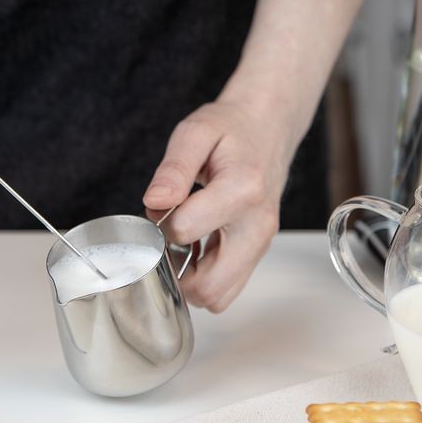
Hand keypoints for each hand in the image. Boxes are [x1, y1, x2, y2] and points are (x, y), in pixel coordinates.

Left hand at [143, 94, 296, 312]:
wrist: (267, 126)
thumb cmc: (231, 128)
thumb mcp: (195, 133)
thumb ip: (174, 169)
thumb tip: (154, 202)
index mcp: (242, 191)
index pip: (184, 232)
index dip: (160, 222)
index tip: (162, 204)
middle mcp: (257, 226)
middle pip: (208, 286)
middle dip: (174, 269)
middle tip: (166, 237)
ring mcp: (260, 244)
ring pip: (219, 296)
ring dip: (190, 279)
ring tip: (181, 242)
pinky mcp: (257, 252)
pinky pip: (228, 287)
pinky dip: (205, 277)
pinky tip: (197, 246)